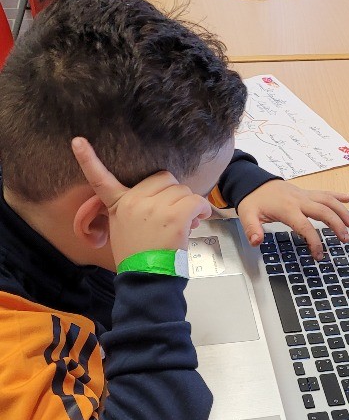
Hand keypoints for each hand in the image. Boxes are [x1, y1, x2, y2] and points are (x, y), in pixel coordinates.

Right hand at [71, 137, 211, 267]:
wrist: (147, 279)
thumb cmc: (138, 256)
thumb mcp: (123, 229)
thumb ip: (135, 209)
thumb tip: (167, 197)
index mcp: (118, 203)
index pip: (99, 178)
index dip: (87, 159)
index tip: (77, 140)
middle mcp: (134, 201)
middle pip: (164, 178)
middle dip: (173, 193)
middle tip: (174, 213)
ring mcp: (154, 207)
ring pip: (182, 190)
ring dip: (188, 204)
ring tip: (184, 223)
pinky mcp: (174, 216)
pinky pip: (195, 201)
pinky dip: (200, 210)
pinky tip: (196, 221)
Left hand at [237, 181, 348, 260]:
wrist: (252, 182)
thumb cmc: (253, 200)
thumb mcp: (247, 215)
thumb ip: (252, 229)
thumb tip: (256, 241)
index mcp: (287, 209)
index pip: (305, 226)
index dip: (314, 241)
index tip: (318, 254)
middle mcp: (299, 200)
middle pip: (324, 211)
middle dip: (337, 225)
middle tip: (345, 239)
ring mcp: (304, 195)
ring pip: (328, 201)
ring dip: (342, 211)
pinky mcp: (306, 192)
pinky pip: (324, 192)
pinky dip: (337, 195)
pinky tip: (348, 199)